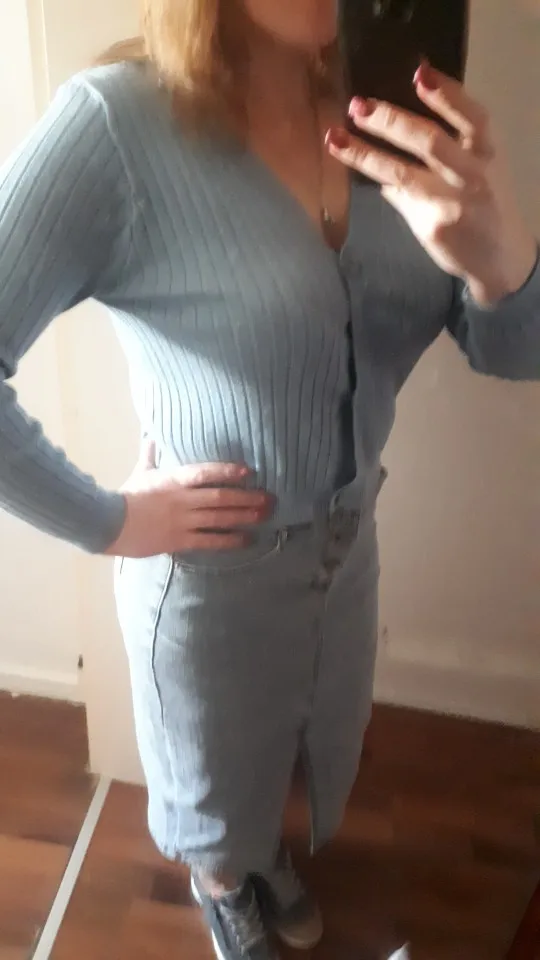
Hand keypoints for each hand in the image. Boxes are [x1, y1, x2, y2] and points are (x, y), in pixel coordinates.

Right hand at [105, 440, 272, 557]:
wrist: (109, 524)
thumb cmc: (126, 497)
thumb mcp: (140, 472)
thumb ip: (149, 454)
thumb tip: (150, 435)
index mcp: (173, 480)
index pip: (204, 472)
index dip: (228, 471)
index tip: (248, 471)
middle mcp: (182, 500)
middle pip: (220, 497)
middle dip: (247, 498)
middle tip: (269, 498)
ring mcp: (182, 521)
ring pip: (219, 518)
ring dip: (244, 517)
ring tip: (264, 516)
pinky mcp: (179, 540)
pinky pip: (209, 540)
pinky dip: (229, 540)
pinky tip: (246, 539)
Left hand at [326, 62, 536, 304]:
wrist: (500, 256)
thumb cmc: (484, 201)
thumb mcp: (478, 166)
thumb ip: (446, 147)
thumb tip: (395, 124)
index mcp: (487, 151)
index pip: (472, 116)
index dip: (447, 94)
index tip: (419, 73)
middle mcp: (474, 174)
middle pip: (430, 142)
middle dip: (390, 121)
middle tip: (357, 106)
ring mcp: (453, 203)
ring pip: (402, 174)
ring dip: (364, 154)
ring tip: (336, 137)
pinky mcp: (434, 227)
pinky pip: (397, 198)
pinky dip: (378, 181)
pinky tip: (355, 168)